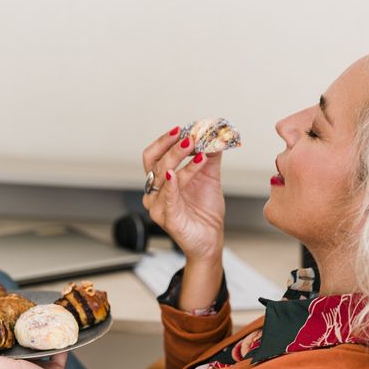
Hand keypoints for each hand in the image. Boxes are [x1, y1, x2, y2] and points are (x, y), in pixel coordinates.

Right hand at [141, 126, 225, 261]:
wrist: (210, 239)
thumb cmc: (204, 211)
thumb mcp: (209, 178)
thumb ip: (210, 157)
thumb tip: (215, 135)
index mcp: (160, 181)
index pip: (153, 155)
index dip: (164, 141)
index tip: (182, 129)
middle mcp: (154, 193)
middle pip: (154, 163)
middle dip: (171, 147)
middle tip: (189, 138)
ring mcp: (158, 206)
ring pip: (164, 178)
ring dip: (181, 162)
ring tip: (199, 152)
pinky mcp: (167, 219)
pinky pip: (167, 199)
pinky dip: (172, 185)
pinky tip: (176, 174)